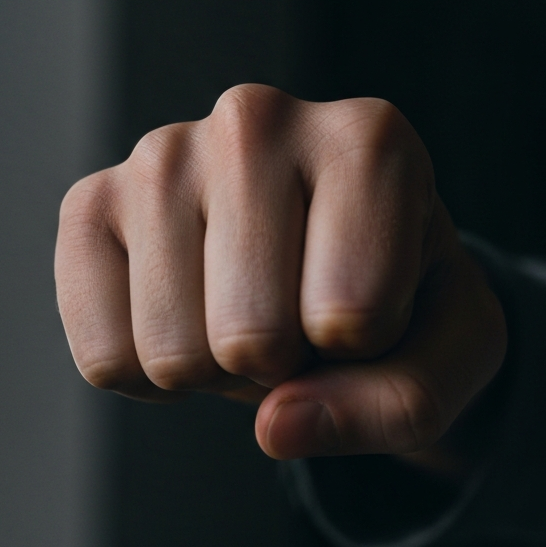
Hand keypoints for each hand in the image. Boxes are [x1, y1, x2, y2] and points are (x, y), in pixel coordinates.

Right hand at [55, 85, 505, 462]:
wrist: (331, 264)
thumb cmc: (401, 297)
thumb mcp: (454, 355)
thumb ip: (405, 403)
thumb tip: (276, 426)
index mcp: (369, 140)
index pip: (351, 313)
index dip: (366, 348)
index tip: (371, 303)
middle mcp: (257, 119)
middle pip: (250, 336)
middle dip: (285, 365)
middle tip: (301, 316)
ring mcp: (163, 155)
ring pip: (174, 355)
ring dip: (218, 372)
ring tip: (249, 309)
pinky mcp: (91, 205)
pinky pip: (105, 357)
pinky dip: (152, 377)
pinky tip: (188, 316)